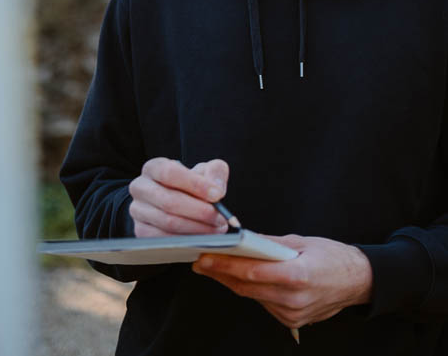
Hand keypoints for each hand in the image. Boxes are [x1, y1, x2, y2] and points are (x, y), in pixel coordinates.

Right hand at [129, 157, 231, 235]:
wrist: (173, 205)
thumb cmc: (189, 187)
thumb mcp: (204, 173)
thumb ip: (214, 173)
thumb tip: (216, 189)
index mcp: (153, 168)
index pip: (169, 172)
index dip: (194, 184)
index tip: (218, 195)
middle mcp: (140, 187)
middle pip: (169, 201)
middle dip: (200, 211)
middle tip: (221, 218)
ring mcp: (138, 210)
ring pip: (168, 222)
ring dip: (197, 228)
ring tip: (217, 229)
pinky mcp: (141, 230)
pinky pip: (164, 239)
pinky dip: (187, 240)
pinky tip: (203, 238)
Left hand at [194, 234, 372, 329]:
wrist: (360, 282)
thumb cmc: (333, 258)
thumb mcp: (301, 242)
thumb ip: (269, 243)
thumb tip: (239, 239)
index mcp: (298, 276)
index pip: (251, 272)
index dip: (224, 265)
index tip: (203, 258)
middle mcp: (294, 298)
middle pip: (246, 287)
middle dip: (220, 273)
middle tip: (201, 261)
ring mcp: (293, 313)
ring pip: (252, 296)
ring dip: (232, 282)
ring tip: (214, 267)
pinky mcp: (292, 320)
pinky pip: (263, 303)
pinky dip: (250, 289)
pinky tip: (240, 278)